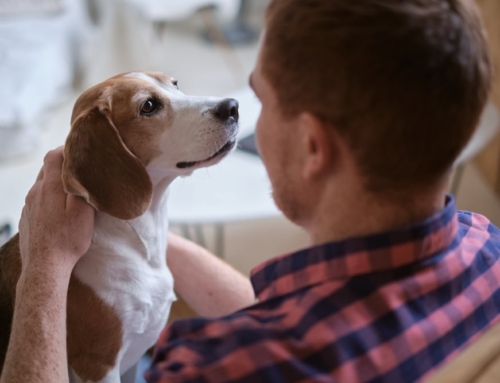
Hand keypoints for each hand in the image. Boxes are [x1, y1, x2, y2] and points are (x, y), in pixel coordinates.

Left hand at [19, 147, 94, 275]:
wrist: (44, 267)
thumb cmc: (68, 240)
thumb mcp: (83, 212)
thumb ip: (82, 188)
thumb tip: (84, 171)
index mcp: (50, 188)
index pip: (53, 156)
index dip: (65, 149)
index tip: (79, 151)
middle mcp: (35, 193)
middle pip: (46, 169)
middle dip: (62, 165)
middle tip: (79, 168)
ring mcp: (28, 206)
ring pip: (41, 185)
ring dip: (55, 182)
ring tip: (71, 189)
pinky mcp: (26, 219)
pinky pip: (37, 200)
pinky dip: (48, 197)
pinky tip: (59, 209)